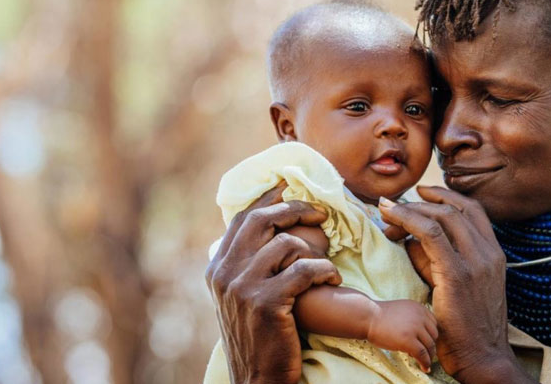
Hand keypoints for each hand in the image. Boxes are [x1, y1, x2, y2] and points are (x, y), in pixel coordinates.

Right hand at [205, 182, 341, 383]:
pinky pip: (304, 269)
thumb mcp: (241, 298)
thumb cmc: (260, 337)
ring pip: (286, 244)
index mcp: (217, 268)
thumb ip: (247, 266)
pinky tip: (334, 278)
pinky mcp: (266, 303)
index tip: (290, 186)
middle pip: (261, 220)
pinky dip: (325, 269)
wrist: (257, 380)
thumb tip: (266, 231)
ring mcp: (242, 287)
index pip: (241, 219)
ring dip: (315, 250)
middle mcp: (224, 273)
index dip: (268, 199)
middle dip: (294, 209)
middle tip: (321, 212)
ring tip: (328, 263)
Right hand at [366, 299, 437, 372]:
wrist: (368, 317)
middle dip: (430, 345)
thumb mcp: (403, 311)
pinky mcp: (409, 340)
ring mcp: (415, 328)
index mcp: (419, 308)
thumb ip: (414, 318)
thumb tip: (423, 336)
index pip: (433, 324)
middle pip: (434, 335)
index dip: (430, 335)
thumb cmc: (381, 316)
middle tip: (424, 353)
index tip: (426, 343)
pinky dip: (425, 362)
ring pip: (430, 346)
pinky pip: (422, 354)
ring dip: (428, 356)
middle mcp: (420, 316)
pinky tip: (424, 367)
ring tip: (423, 361)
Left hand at [380, 186, 533, 383]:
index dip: (446, 196)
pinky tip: (391, 220)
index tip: (421, 193)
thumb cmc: (466, 327)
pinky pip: (430, 235)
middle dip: (420, 203)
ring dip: (410, 209)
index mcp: (494, 253)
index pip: (472, 209)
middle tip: (393, 209)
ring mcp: (476, 262)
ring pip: (441, 217)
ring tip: (386, 213)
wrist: (483, 357)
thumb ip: (437, 259)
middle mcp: (489, 252)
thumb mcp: (457, 285)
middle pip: (454, 209)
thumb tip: (411, 239)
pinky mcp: (458, 275)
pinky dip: (408, 221)